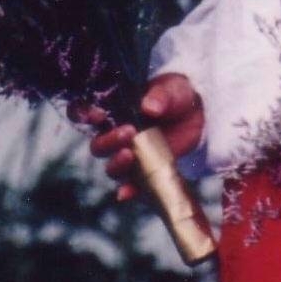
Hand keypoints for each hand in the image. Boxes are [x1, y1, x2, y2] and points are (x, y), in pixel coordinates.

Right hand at [85, 73, 204, 203]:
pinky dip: (127, 191)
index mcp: (114, 108)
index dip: (83, 115)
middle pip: (98, 145)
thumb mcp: (172, 89)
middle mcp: (115, 134)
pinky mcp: (143, 172)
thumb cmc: (176, 95)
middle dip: (107, 141)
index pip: (85, 112)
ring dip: (116, 164)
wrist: (197, 115)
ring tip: (130, 154)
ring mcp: (129, 154)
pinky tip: (126, 192)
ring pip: (111, 167)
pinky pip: (132, 186)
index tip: (96, 115)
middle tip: (127, 132)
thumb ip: (160, 95)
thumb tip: (149, 106)